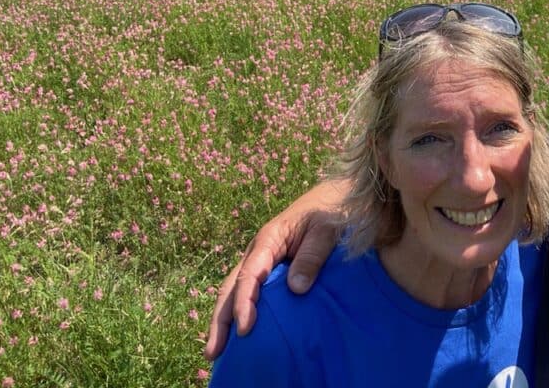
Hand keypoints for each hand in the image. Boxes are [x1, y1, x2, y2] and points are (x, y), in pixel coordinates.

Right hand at [204, 181, 347, 360]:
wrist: (335, 196)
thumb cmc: (331, 211)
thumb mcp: (326, 230)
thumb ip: (312, 256)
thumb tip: (295, 288)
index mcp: (269, 239)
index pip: (249, 275)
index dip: (244, 303)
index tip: (245, 328)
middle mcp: (259, 251)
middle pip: (231, 286)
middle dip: (220, 319)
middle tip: (213, 352)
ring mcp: (262, 259)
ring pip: (235, 289)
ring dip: (225, 318)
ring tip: (217, 350)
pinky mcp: (270, 266)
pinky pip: (250, 289)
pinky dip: (239, 309)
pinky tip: (239, 330)